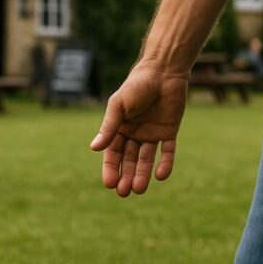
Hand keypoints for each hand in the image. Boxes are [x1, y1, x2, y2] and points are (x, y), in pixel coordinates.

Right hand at [90, 62, 189, 196]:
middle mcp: (133, 133)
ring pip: (146, 159)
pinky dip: (165, 163)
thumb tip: (94, 148)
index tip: (109, 184)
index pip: (112, 153)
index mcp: (118, 128)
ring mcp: (151, 133)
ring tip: (139, 189)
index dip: (111, 169)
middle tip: (124, 192)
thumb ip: (109, 127)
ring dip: (142, 174)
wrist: (163, 71)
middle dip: (125, 176)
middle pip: (128, 159)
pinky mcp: (168, 132)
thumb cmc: (137, 85)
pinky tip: (161, 175)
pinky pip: (167, 151)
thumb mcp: (119, 106)